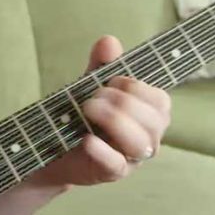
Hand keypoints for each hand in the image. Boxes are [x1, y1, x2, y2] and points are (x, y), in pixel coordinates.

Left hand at [33, 35, 170, 187]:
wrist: (54, 150)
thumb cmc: (81, 116)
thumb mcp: (90, 86)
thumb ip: (101, 66)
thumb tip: (109, 41)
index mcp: (149, 114)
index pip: (160, 100)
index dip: (136, 88)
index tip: (110, 81)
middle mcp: (148, 137)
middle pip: (154, 120)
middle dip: (122, 102)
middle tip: (92, 98)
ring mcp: (132, 158)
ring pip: (141, 142)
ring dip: (115, 121)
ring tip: (87, 111)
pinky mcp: (112, 173)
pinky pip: (117, 164)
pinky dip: (103, 150)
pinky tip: (86, 139)